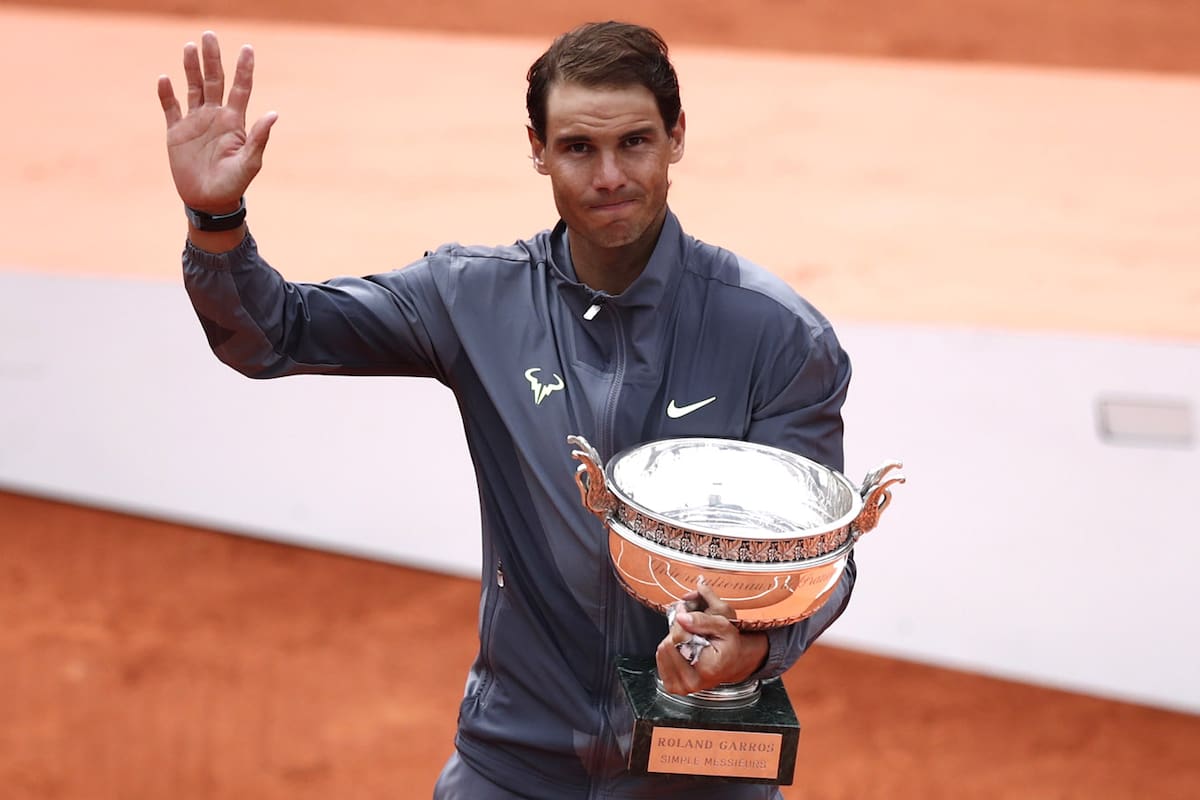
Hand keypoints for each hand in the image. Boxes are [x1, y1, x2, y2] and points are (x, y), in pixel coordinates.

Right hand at [157, 31, 276, 213]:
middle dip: (212, 59)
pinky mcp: (176, 132)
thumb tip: (274, 114)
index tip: (247, 48)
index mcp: (235, 121)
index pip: (241, 88)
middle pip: (214, 81)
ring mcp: (195, 122)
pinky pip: (170, 108)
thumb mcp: (250, 162)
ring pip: (193, 88)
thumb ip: (259, 138)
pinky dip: (166, 94)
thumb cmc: (234, 184)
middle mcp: (215, 116)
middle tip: (209, 35)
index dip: (244, 69)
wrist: (209, 202)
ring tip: (189, 47)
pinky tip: (164, 79)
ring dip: (190, 68)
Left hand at [654, 579, 768, 695]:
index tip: (689, 617)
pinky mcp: (674, 687)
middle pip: (668, 645)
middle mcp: (693, 682)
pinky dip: (669, 652)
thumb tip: (680, 617)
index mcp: (707, 669)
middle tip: (692, 632)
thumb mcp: (722, 626)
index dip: (682, 623)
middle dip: (677, 633)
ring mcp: (682, 687)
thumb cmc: (730, 646)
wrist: (733, 662)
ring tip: (690, 642)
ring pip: (662, 652)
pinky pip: (660, 661)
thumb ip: (701, 620)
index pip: (679, 638)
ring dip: (673, 642)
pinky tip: (684, 651)